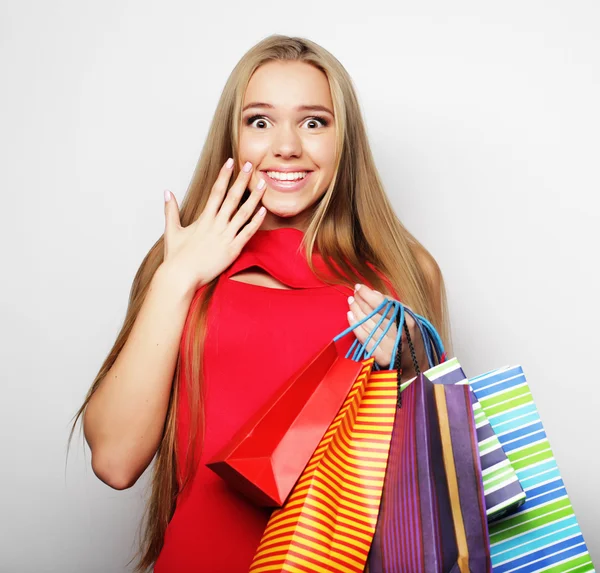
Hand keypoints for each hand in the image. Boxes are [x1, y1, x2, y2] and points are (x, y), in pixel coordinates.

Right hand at [161, 159, 266, 292]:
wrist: (181, 276)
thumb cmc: (176, 257)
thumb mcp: (172, 231)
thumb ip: (170, 210)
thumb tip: (167, 192)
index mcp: (203, 219)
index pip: (216, 191)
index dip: (224, 176)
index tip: (230, 162)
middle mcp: (215, 225)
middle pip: (232, 197)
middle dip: (241, 180)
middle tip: (250, 165)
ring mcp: (225, 237)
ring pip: (243, 213)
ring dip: (254, 197)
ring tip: (263, 184)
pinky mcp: (232, 250)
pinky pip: (247, 233)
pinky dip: (256, 222)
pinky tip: (263, 211)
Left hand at [347, 284, 428, 378]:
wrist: (415, 360)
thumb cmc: (409, 333)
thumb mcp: (407, 315)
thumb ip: (392, 304)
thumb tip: (374, 293)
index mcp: (408, 322)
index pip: (384, 305)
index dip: (369, 295)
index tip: (359, 287)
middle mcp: (399, 335)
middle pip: (374, 315)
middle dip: (360, 302)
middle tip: (353, 294)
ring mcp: (390, 348)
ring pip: (367, 325)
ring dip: (356, 311)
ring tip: (351, 302)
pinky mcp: (382, 357)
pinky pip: (364, 339)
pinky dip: (355, 326)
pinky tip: (350, 316)